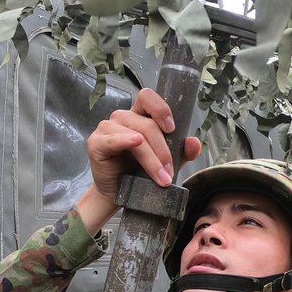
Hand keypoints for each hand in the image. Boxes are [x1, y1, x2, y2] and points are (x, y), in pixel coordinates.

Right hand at [76, 88, 201, 233]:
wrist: (118, 195)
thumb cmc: (139, 174)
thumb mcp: (167, 162)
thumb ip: (182, 152)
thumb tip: (194, 142)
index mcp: (138, 116)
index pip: (148, 97)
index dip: (161, 108)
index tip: (172, 128)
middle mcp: (122, 118)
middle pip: (147, 124)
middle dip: (163, 150)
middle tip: (169, 172)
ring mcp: (107, 128)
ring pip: (136, 135)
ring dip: (151, 158)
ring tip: (161, 178)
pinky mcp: (96, 143)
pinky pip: (113, 139)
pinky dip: (125, 140)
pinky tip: (135, 142)